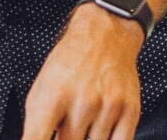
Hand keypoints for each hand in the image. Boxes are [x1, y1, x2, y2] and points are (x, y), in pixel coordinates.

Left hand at [20, 4, 143, 139]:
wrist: (104, 37)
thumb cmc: (69, 63)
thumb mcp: (41, 90)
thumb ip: (36, 125)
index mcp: (52, 98)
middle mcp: (81, 104)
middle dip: (66, 139)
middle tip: (69, 124)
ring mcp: (107, 109)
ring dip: (86, 139)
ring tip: (84, 121)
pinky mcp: (129, 112)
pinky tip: (100, 132)